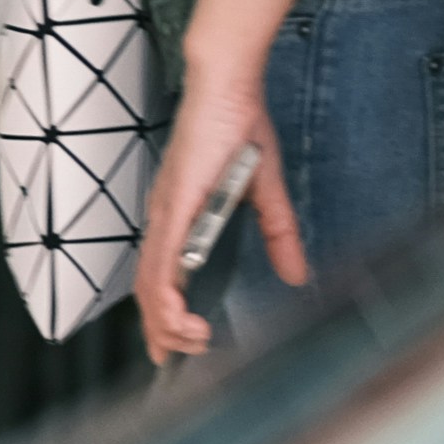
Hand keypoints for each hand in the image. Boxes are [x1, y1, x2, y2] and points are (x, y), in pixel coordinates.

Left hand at [135, 59, 308, 364]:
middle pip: (148, 288)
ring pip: (151, 281)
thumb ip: (279, 234)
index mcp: (180, 217)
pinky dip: (165, 293)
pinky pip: (162, 258)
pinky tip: (175, 317)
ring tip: (186, 344)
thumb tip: (296, 275)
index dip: (160, 315)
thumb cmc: (238, 127)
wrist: (229, 85)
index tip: (169, 347)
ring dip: (164, 320)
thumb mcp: (265, 191)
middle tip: (173, 358)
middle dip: (159, 331)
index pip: (159, 276)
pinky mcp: (175, 204)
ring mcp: (166, 212)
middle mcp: (164, 219)